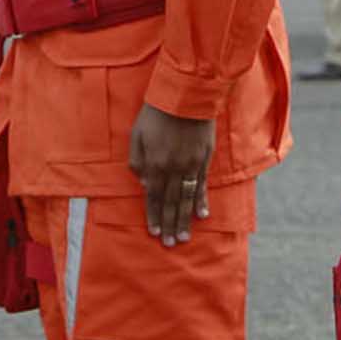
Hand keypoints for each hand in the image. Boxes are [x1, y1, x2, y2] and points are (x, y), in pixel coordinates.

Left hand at [128, 104, 214, 244]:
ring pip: (186, 198)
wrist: (186, 96)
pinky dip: (201, 201)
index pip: (153, 197)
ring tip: (184, 237)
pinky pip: (202, 185)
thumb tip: (143, 183)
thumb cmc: (156, 114)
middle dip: (169, 224)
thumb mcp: (136, 135)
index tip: (154, 233)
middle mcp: (173, 169)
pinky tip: (201, 215)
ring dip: (184, 219)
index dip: (153, 216)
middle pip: (170, 202)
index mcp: (155, 164)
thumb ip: (137, 161)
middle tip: (170, 244)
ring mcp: (191, 166)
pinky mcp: (204, 159)